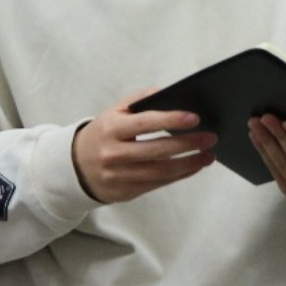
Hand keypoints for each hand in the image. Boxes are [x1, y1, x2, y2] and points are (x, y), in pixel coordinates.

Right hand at [71, 96, 215, 203]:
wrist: (75, 167)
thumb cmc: (102, 134)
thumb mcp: (113, 112)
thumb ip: (138, 101)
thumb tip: (167, 93)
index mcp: (111, 129)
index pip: (144, 123)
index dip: (170, 120)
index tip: (194, 118)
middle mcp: (114, 153)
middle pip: (156, 151)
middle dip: (187, 144)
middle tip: (210, 137)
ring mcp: (119, 176)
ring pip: (160, 172)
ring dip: (189, 164)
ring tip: (208, 155)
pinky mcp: (126, 192)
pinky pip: (158, 184)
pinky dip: (179, 175)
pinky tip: (193, 166)